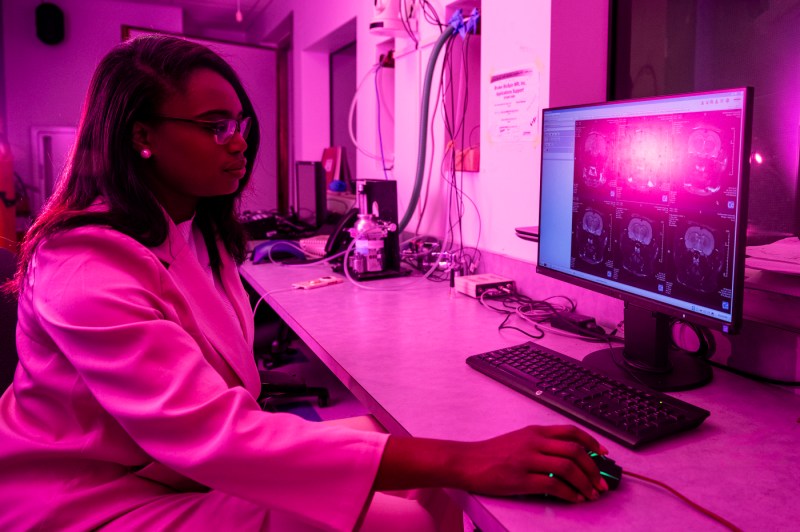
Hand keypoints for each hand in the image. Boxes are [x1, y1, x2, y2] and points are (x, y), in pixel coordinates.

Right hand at [374, 424, 608, 502]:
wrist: (467, 462)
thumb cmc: (492, 453)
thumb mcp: (518, 440)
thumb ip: (541, 445)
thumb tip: (569, 457)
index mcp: (534, 431)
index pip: (571, 431)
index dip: (592, 442)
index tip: (603, 454)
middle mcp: (533, 442)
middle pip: (574, 450)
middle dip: (593, 468)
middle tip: (601, 482)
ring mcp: (527, 460)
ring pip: (567, 468)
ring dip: (585, 482)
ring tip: (591, 493)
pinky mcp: (521, 479)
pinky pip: (553, 485)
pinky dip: (569, 493)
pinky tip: (574, 499)